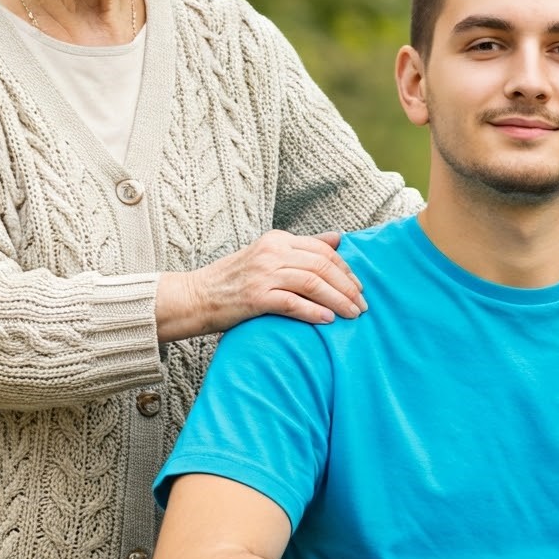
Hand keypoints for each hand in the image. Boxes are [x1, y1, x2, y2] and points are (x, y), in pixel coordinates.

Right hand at [158, 231, 367, 341]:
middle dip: (347, 286)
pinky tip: (328, 320)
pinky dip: (314, 312)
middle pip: (322, 266)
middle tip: (363, 305)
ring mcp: (263, 274)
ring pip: (313, 283)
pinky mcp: (256, 297)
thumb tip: (338, 237)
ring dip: (338, 300)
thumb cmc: (233, 281)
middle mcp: (272, 252)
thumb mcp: (268, 256)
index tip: (359, 287)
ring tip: (353, 314)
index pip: (323, 250)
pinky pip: (293, 303)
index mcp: (277, 240)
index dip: (346, 269)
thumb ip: (302, 248)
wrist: (195, 296)